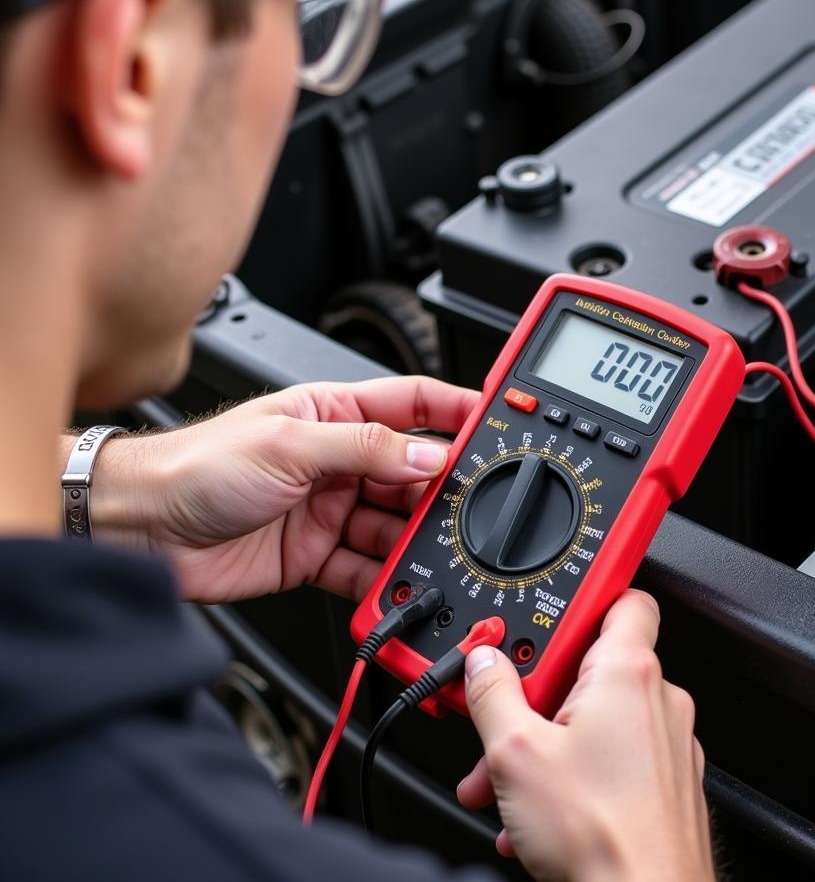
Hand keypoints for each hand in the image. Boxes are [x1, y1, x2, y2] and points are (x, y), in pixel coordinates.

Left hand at [89, 376, 478, 602]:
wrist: (139, 529)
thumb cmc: (195, 465)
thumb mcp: (289, 445)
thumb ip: (364, 449)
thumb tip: (426, 456)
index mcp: (334, 414)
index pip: (413, 405)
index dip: (457, 409)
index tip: (497, 419)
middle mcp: (337, 461)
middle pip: (411, 473)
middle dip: (441, 490)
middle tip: (470, 507)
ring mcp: (329, 510)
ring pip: (395, 526)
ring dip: (415, 541)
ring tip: (434, 553)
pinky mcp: (314, 556)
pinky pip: (366, 569)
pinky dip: (385, 581)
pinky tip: (398, 586)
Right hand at [457, 590, 714, 881]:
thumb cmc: (603, 838)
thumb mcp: (515, 753)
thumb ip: (492, 693)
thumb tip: (483, 661)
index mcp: (627, 673)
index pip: (621, 598)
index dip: (582, 598)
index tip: (545, 616)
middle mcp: (657, 700)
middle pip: (589, 669)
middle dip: (536, 696)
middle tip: (503, 720)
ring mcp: (668, 745)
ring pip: (596, 720)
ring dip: (547, 743)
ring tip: (508, 782)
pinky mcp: (667, 786)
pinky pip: (614, 759)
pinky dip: (575, 774)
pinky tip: (537, 810)